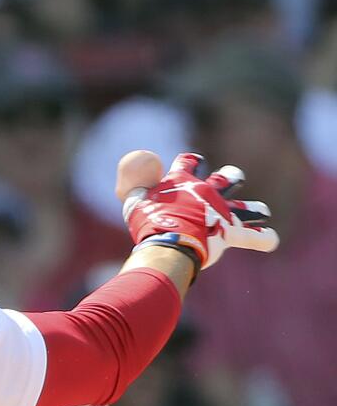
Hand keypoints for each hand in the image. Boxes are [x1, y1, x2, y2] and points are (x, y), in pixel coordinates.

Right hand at [123, 153, 278, 268]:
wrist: (169, 243)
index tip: (192, 162)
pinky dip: (264, 238)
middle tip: (232, 178)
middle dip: (230, 177)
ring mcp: (222, 212)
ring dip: (255, 208)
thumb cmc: (149, 223)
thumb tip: (135, 186)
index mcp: (183, 182)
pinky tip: (272, 238)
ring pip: (247, 207)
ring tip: (262, 210)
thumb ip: (135, 190)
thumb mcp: (134, 203)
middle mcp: (207, 192)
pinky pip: (254, 236)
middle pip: (226, 178)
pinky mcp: (231, 233)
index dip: (190, 161)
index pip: (189, 162)